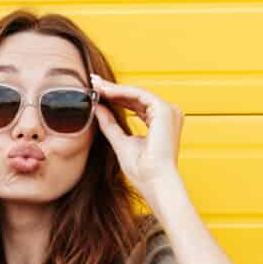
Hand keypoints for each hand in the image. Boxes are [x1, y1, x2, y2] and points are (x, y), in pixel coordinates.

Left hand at [90, 74, 186, 202]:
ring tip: (96, 85)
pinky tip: (105, 92)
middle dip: (113, 89)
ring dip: (114, 89)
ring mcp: (169, 111)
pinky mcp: (164, 110)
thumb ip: (110, 124)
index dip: (115, 97)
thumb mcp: (120, 142)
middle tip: (94, 81)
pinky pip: (139, 95)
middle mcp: (168, 114)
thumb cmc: (143, 171)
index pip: (135, 105)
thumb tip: (98, 107)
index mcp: (160, 123)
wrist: (155, 182)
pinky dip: (121, 92)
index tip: (97, 91)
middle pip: (135, 96)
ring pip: (136, 93)